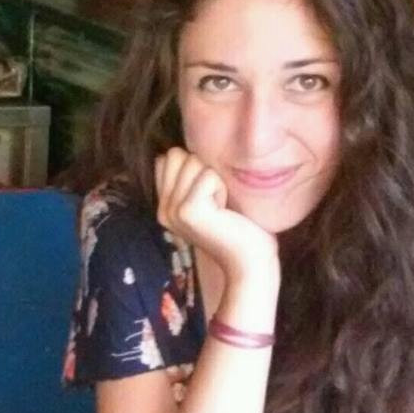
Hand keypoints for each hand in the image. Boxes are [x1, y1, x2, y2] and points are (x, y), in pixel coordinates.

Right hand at [155, 148, 278, 282]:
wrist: (250, 263)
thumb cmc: (239, 228)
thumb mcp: (209, 199)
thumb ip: (191, 178)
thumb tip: (182, 148)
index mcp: (165, 206)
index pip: (167, 157)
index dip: (196, 167)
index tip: (210, 197)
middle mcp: (163, 209)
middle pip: (177, 154)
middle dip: (205, 171)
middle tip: (217, 202)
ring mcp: (173, 211)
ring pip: (192, 161)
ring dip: (216, 180)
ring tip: (221, 208)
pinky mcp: (188, 211)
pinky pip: (208, 175)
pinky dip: (222, 188)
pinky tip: (225, 211)